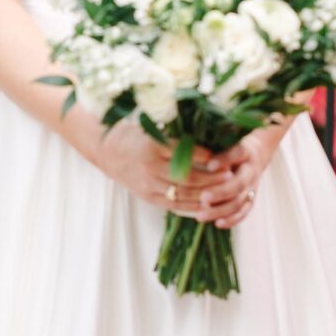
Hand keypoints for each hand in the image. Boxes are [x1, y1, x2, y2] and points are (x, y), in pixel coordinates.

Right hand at [62, 110, 241, 217]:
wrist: (105, 151)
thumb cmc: (133, 134)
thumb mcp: (151, 128)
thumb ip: (175, 134)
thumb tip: (207, 132)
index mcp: (151, 146)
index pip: (183, 154)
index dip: (204, 157)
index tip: (221, 155)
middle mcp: (149, 168)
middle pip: (187, 177)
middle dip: (211, 178)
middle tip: (230, 174)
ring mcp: (147, 185)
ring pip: (183, 194)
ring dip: (206, 194)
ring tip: (224, 190)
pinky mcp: (147, 197)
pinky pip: (174, 205)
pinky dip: (192, 206)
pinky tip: (207, 203)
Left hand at [211, 119, 289, 227]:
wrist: (257, 153)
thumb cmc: (234, 144)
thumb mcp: (227, 139)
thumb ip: (213, 145)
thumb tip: (188, 149)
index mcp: (245, 152)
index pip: (237, 153)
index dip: (224, 160)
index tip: (209, 165)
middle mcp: (251, 170)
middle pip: (238, 184)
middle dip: (220, 192)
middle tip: (203, 197)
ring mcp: (252, 186)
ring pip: (239, 201)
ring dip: (220, 210)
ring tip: (201, 215)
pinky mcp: (251, 198)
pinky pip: (244, 212)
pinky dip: (232, 219)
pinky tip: (218, 224)